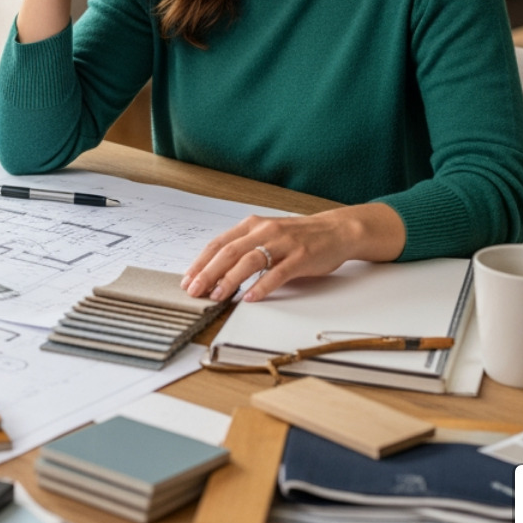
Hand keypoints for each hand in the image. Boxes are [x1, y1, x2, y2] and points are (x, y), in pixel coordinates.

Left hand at [181, 204, 406, 302]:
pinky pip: (278, 272)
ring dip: (230, 279)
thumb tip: (215, 272)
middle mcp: (264, 230)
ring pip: (250, 260)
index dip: (201, 262)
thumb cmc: (298, 237)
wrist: (336, 230)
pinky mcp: (300, 257)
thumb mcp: (266, 236)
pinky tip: (251, 297)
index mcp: (252, 225)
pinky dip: (263, 286)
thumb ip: (244, 249)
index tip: (187, 279)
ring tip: (217, 296)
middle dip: (208, 272)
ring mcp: (283, 243)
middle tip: (194, 290)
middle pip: (229, 251)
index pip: (219, 243)